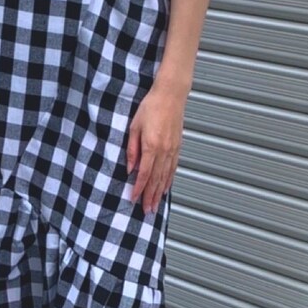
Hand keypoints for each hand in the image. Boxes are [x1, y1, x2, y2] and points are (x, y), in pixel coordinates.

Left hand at [126, 83, 185, 215]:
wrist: (170, 96)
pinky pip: (173, 169)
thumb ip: (132, 149)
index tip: (133, 200)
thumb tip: (130, 168)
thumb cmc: (150, 107)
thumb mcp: (134, 127)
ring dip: (160, 193)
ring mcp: (173, 150)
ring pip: (166, 177)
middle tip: (147, 211)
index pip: (144, 174)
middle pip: (156, 180)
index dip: (139, 189)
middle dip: (150, 197)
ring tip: (156, 206)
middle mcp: (164, 151)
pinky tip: (166, 189)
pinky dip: (169, 181)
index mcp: (152, 146)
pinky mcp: (178, 147)